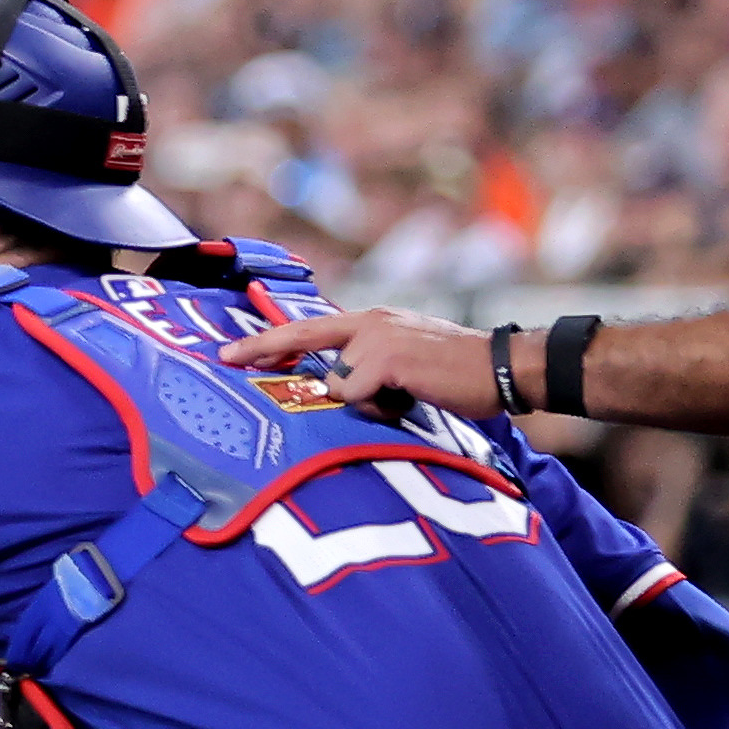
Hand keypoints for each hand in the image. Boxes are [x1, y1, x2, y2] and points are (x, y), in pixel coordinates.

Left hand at [221, 302, 507, 418]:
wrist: (504, 367)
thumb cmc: (460, 374)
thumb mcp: (406, 364)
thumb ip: (371, 369)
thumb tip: (338, 391)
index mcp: (374, 321)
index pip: (312, 327)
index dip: (272, 338)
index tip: (234, 350)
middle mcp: (370, 322)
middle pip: (302, 336)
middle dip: (260, 348)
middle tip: (224, 358)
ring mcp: (376, 337)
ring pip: (337, 382)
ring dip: (364, 402)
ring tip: (405, 398)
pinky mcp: (386, 358)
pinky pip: (356, 394)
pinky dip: (379, 406)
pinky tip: (411, 399)